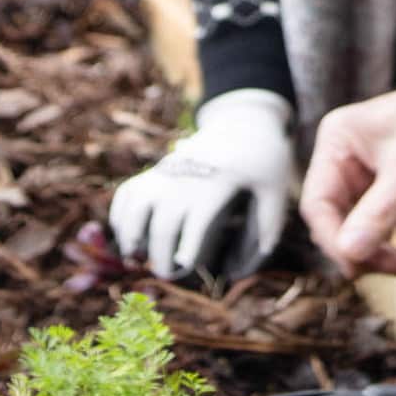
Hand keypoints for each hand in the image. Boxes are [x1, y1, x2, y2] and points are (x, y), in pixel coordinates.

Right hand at [109, 89, 294, 281]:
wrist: (243, 120)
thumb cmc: (262, 160)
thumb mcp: (276, 187)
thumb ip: (268, 226)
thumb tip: (246, 266)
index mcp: (218, 182)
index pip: (197, 219)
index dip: (187, 247)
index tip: (184, 268)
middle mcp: (187, 177)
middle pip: (163, 221)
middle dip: (160, 254)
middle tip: (166, 274)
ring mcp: (169, 171)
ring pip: (136, 205)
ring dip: (130, 235)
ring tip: (135, 258)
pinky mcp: (158, 170)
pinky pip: (128, 192)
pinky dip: (120, 214)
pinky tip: (125, 235)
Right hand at [300, 18, 395, 278]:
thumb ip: (378, 213)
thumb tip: (348, 256)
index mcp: (338, 147)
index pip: (318, 205)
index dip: (333, 239)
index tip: (357, 265)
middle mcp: (353, 166)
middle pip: (344, 228)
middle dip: (371, 253)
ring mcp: (382, 184)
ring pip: (374, 237)